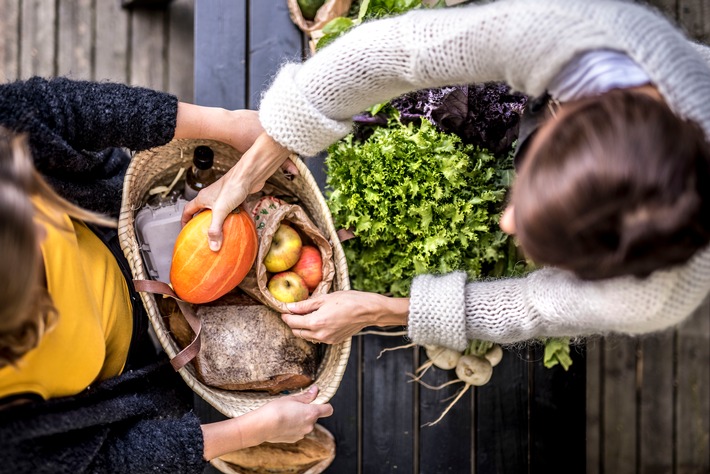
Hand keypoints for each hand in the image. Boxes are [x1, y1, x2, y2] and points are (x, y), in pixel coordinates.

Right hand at [181, 131, 292, 250]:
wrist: (249, 174)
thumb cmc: (233, 187)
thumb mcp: (221, 211)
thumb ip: (216, 229)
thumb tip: (213, 247)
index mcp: (203, 198)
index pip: (188, 210)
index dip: (185, 221)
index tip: (185, 231)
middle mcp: (211, 196)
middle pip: (202, 211)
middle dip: (203, 223)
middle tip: (205, 235)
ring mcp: (223, 196)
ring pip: (219, 211)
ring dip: (221, 221)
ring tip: (223, 233)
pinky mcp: (235, 195)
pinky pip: (233, 208)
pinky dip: (235, 216)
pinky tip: (241, 224)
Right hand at [255, 385, 332, 443]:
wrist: (263, 426)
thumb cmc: (277, 409)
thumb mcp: (292, 398)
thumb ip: (306, 396)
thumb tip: (316, 390)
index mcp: (312, 413)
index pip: (328, 409)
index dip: (325, 404)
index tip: (317, 400)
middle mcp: (310, 425)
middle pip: (314, 417)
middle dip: (308, 411)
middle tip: (295, 406)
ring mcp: (302, 434)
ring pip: (306, 424)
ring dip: (300, 420)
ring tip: (287, 415)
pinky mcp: (294, 439)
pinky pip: (298, 431)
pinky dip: (294, 427)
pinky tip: (283, 423)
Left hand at [282, 291, 409, 343]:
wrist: (367, 311)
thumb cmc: (347, 300)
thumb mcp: (324, 298)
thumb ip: (305, 305)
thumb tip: (289, 307)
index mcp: (315, 322)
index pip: (292, 322)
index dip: (285, 316)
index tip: (284, 310)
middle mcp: (319, 334)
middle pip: (297, 332)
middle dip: (292, 323)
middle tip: (293, 312)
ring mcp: (327, 339)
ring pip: (306, 336)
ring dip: (302, 328)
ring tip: (305, 315)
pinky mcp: (333, 341)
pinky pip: (317, 338)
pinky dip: (313, 331)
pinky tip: (318, 321)